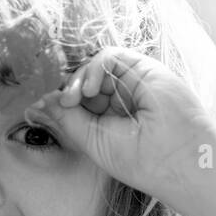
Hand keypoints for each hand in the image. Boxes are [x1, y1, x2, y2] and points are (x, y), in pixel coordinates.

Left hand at [29, 46, 215, 212]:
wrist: (177, 157)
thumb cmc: (139, 159)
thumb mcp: (91, 139)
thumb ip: (66, 118)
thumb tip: (38, 102)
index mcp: (107, 120)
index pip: (75, 101)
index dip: (58, 100)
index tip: (38, 107)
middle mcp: (118, 100)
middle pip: (80, 81)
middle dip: (65, 90)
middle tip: (59, 104)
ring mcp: (131, 83)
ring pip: (92, 67)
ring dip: (77, 80)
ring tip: (74, 99)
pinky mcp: (143, 68)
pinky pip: (108, 57)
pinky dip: (92, 69)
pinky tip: (89, 91)